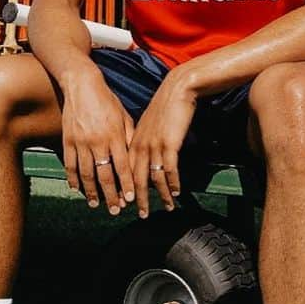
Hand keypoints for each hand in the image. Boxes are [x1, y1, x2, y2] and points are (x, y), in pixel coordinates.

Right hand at [61, 73, 135, 214]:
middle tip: (115, 211)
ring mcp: (80, 142)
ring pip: (86, 174)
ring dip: (92, 192)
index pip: (123, 166)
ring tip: (96, 204)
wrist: (81, 84)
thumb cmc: (107, 100)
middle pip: (105, 175)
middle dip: (111, 195)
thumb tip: (137, 158)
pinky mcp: (67, 140)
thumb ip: (130, 137)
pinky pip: (70, 165)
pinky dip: (73, 179)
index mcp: (114, 136)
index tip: (131, 199)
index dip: (127, 185)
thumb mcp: (124, 116)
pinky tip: (77, 189)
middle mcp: (98, 141)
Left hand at [128, 69, 197, 217]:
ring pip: (153, 177)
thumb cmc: (165, 106)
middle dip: (139, 199)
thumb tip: (145, 157)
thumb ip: (145, 140)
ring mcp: (154, 145)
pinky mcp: (169, 144)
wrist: (178, 89)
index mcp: (133, 141)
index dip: (127, 189)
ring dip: (161, 195)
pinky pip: (169, 170)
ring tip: (168, 207)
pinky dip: (173, 183)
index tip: (128, 203)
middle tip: (142, 215)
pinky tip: (176, 192)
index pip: (126, 170)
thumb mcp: (149, 125)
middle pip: (136, 178)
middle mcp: (140, 145)